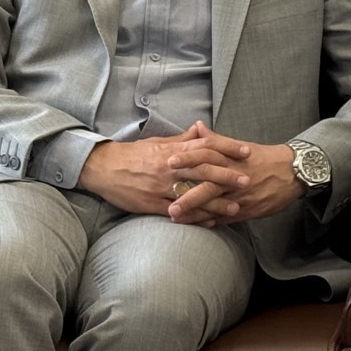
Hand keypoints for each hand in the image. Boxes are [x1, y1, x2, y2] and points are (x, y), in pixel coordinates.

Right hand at [77, 125, 250, 216]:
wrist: (103, 168)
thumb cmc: (134, 154)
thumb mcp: (159, 142)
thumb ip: (182, 139)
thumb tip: (201, 130)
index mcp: (172, 150)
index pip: (206, 146)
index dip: (228, 148)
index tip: (246, 152)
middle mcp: (169, 168)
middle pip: (203, 170)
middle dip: (227, 175)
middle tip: (247, 180)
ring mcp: (160, 187)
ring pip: (193, 194)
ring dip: (216, 202)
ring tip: (236, 207)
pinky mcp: (151, 204)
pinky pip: (178, 211)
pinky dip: (195, 217)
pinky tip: (211, 221)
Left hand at [165, 121, 304, 224]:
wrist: (292, 172)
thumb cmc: (264, 158)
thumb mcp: (241, 146)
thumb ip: (216, 140)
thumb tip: (197, 127)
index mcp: (232, 160)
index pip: (207, 157)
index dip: (188, 159)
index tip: (169, 162)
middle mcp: (235, 178)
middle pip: (209, 187)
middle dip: (188, 197)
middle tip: (169, 205)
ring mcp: (242, 195)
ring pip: (216, 206)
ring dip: (196, 214)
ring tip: (177, 218)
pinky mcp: (249, 209)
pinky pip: (228, 216)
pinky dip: (213, 220)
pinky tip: (199, 224)